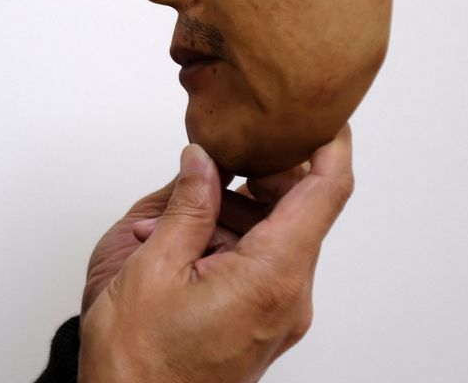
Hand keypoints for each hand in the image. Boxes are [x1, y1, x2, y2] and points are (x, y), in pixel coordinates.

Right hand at [77, 125, 353, 381]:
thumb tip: (204, 160)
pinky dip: (227, 238)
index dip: (329, 143)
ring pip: (276, 234)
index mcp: (271, 276)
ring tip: (170, 221)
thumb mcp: (151, 267)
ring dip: (232, 210)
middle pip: (300, 210)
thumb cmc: (138, 359)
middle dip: (261, 173)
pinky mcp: (263, 322)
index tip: (320, 110)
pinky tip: (179, 243)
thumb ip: (186, 206)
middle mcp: (289, 297)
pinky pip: (260, 262)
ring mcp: (279, 313)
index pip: (326, 193)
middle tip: (216, 152)